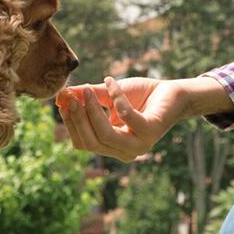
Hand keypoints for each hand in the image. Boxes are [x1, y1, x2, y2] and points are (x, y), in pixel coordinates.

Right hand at [59, 77, 185, 162]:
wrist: (172, 92)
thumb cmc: (140, 96)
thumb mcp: (108, 96)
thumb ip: (87, 98)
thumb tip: (62, 95)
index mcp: (112, 147)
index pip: (83, 143)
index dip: (70, 124)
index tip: (61, 102)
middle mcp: (125, 151)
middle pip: (91, 142)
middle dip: (78, 118)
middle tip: (70, 96)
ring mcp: (139, 144)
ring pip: (105, 135)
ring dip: (93, 111)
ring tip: (88, 90)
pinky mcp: (150, 131)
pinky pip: (126, 116)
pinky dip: (116, 97)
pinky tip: (112, 82)